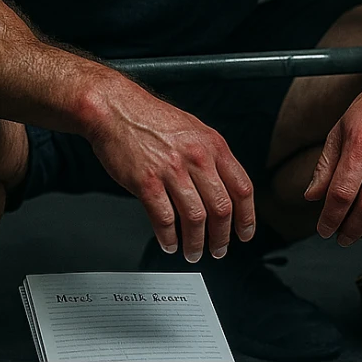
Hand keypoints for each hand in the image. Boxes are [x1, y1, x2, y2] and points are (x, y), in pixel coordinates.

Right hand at [86, 83, 255, 261]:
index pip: (242, 188)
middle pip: (222, 208)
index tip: (244, 233)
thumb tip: (223, 187)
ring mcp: (172, 170)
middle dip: (221, 237)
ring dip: (196, 243)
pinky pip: (164, 219)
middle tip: (218, 250)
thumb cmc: (150, 118)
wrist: (115, 108)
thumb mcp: (193, 129)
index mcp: (212, 145)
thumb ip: (211, 156)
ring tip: (193, 252)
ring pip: (195, 218)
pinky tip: (168, 243)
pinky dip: (168, 238)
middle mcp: (196, 157)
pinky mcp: (146, 182)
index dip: (246, 217)